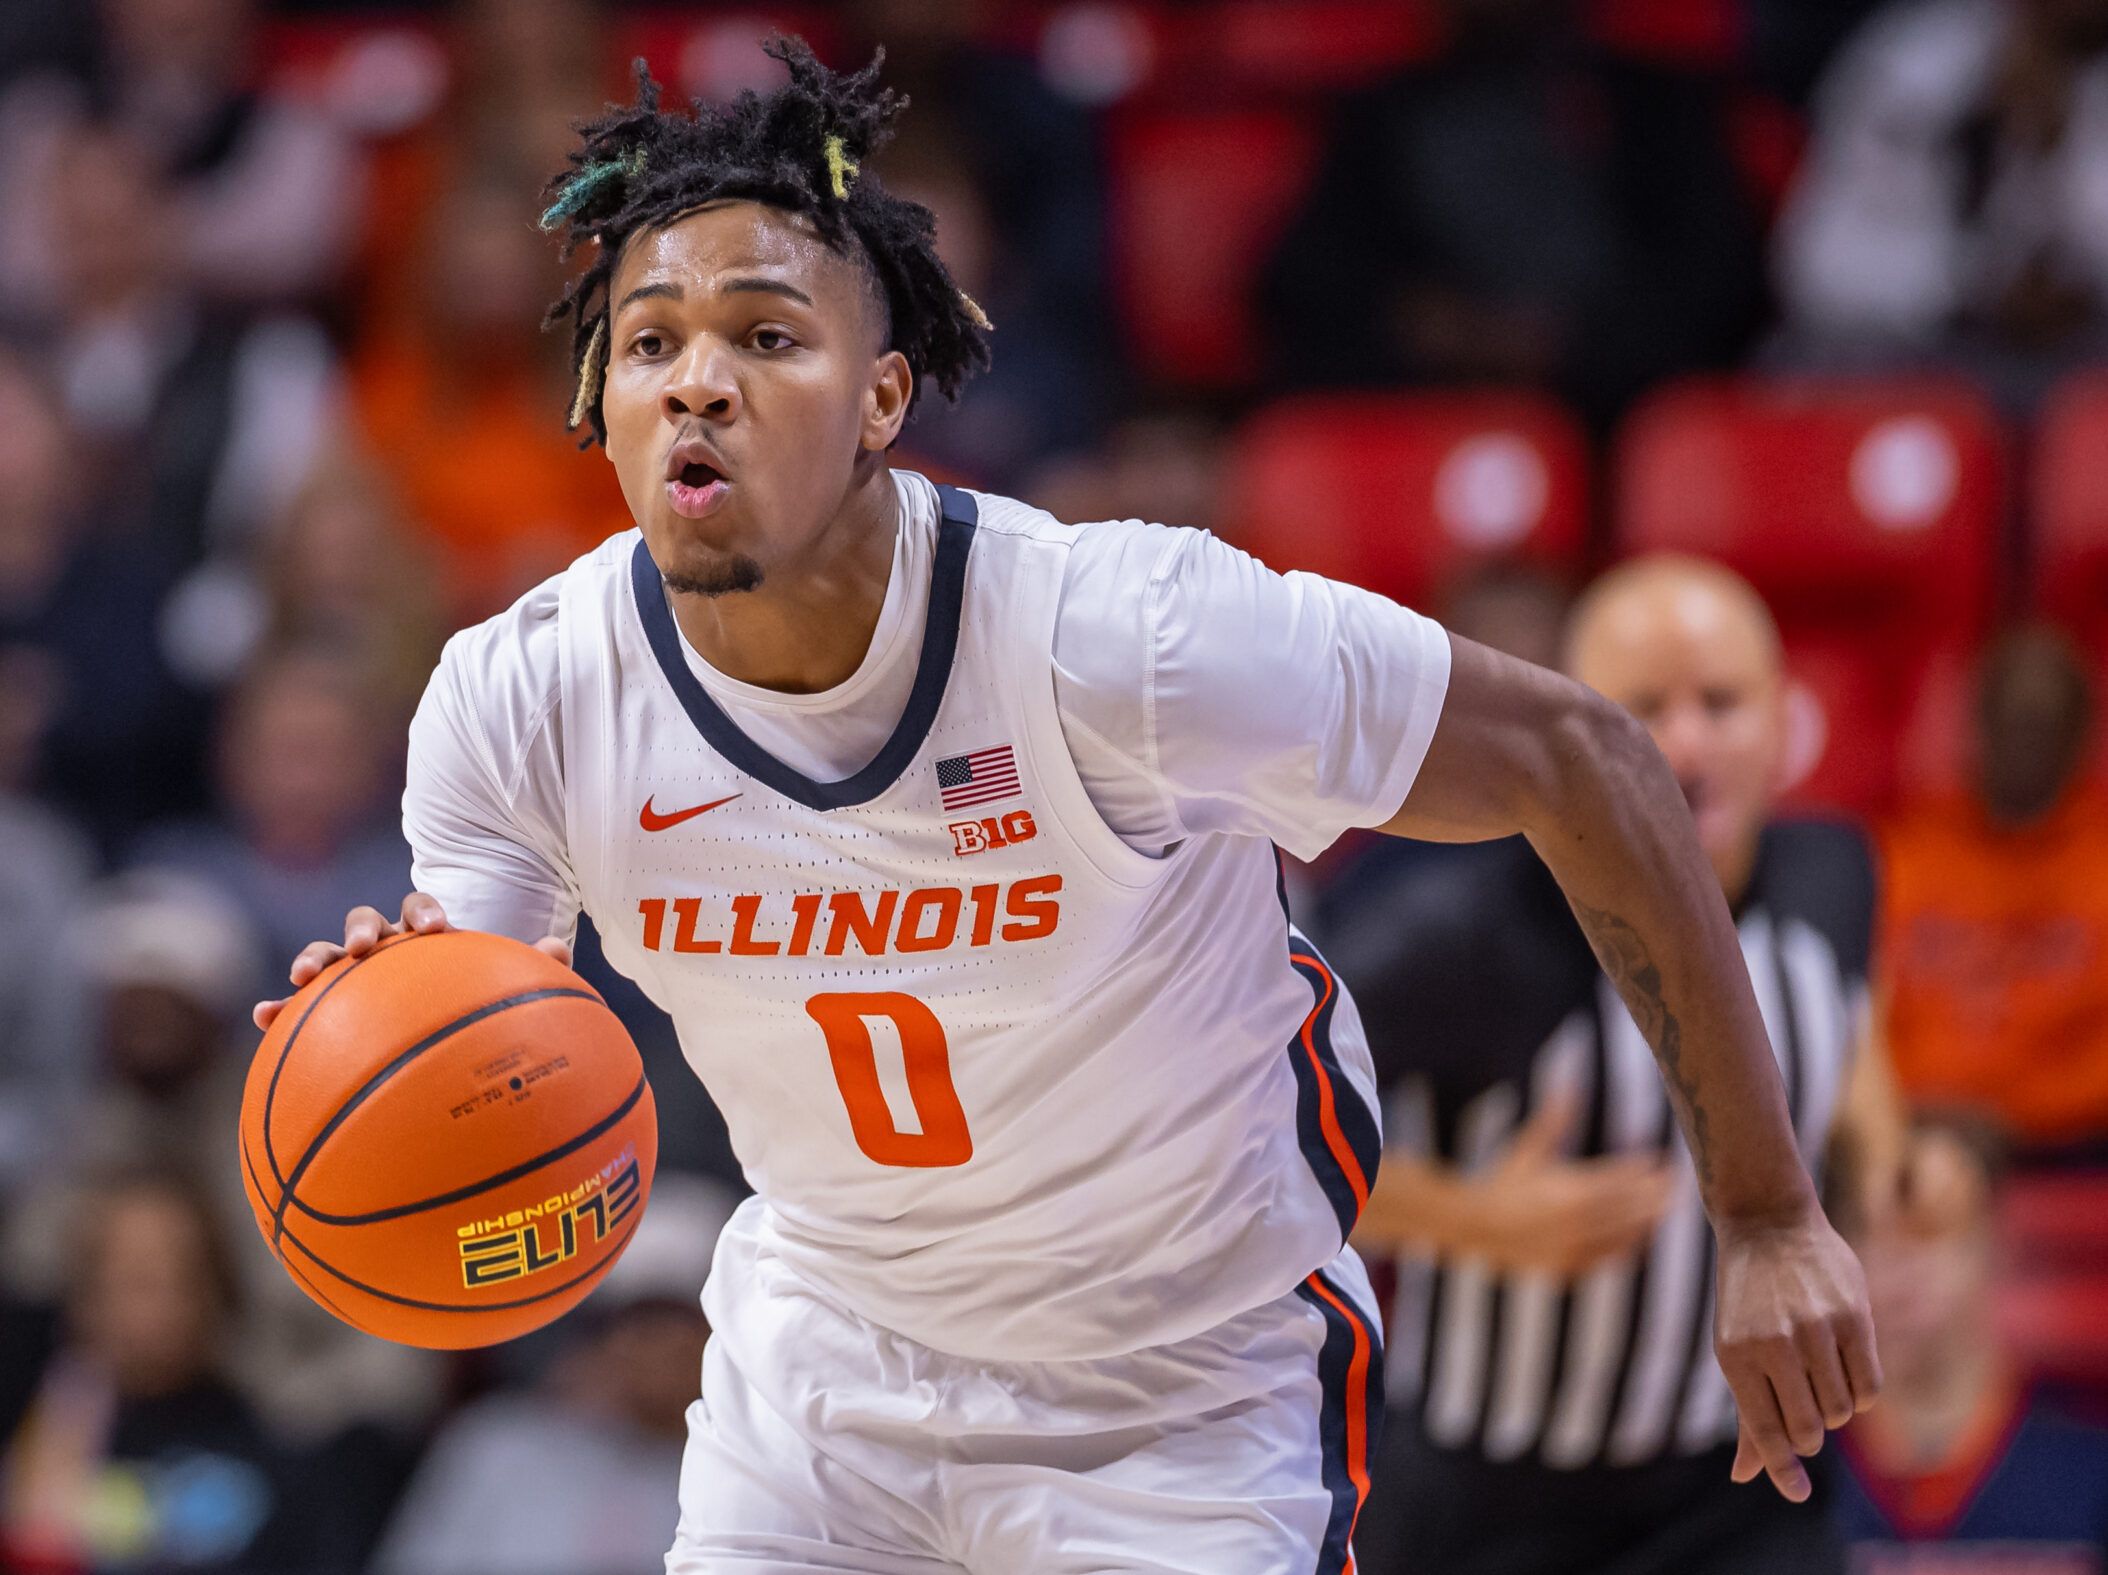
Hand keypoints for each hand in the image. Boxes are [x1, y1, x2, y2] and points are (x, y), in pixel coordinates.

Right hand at [252, 894, 573, 1029]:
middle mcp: (385, 947)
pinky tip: (263, 1018)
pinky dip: (278, 1007)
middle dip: (362, 928)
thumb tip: (559, 951)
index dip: (425, 912)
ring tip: (303, 976)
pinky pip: (298, 1007)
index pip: (420, 909)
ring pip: (327, 956)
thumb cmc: (472, 994)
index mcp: (424, 935)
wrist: (441, 1014)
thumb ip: (529, 966)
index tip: (435, 930)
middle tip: (365, 946)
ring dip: (314, 959)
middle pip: (366, 922)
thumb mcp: (500, 982)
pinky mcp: (327, 1007)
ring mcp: (352, 975)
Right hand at [1384, 1090, 1673, 1277]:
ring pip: (1626, 1234)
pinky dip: (1631, 1244)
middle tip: (1676, 1180)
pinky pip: (1612, 1257)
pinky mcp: (1573, 1267)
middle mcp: (1575, 1221)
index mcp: (1567, 1189)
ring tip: (1668, 1207)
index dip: (1641, 1168)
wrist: (1477, 1228)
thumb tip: (1569, 1083)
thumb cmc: (1504, 1182)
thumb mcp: (1528, 1150)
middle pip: (1629, 1206)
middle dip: (1655, 1193)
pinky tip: (1643, 1234)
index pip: (1617, 1177)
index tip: (1659, 1159)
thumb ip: (1554, 1120)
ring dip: (1649, 1220)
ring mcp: (1575, 1247)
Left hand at [1715, 1207, 1881, 1501]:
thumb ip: (1748, 1415)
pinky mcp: (1852, 1317)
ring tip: (1819, 1379)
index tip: (1797, 1493)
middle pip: (1809, 1429)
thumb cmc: (1747, 1299)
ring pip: (1841, 1411)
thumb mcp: (1734, 1351)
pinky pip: (1869, 1387)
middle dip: (1810, 1433)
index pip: (1765, 1431)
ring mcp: (1815, 1329)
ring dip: (1835, 1409)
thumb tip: (1747, 1478)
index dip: (1783, 1469)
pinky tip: (1844, 1372)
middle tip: (1805, 1410)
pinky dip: (1860, 1393)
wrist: (1768, 1225)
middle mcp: (1773, 1344)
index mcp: (1735, 1356)